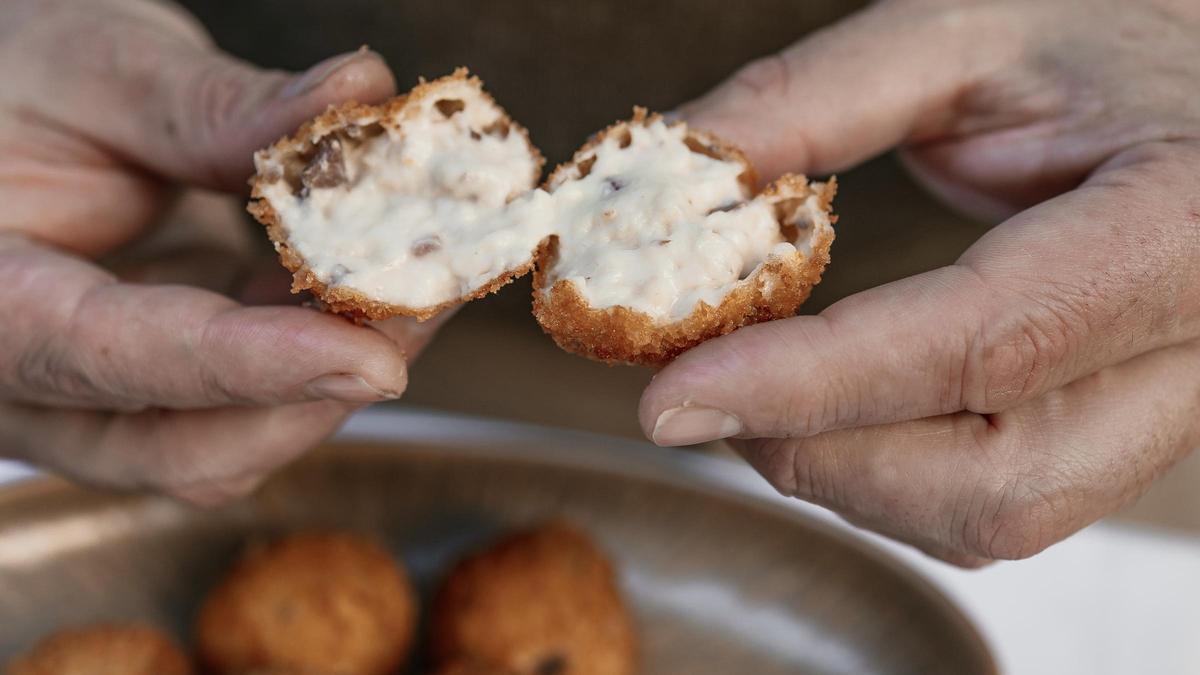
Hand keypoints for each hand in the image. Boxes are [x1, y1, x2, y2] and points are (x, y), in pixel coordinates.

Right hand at [0, 0, 434, 503]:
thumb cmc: (10, 82)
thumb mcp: (93, 66)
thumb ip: (215, 104)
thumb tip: (358, 94)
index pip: (112, 356)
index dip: (252, 365)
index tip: (369, 358)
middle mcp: (32, 381)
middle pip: (187, 447)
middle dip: (324, 388)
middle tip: (426, 297)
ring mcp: (100, 397)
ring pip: (235, 440)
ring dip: (341, 369)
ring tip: (426, 278)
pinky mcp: (165, 383)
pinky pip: (254, 397)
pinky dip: (326, 344)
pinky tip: (384, 278)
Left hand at [640, 0, 1199, 565]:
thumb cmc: (1112, 30)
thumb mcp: (967, 31)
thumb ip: (811, 98)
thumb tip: (673, 175)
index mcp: (1182, 227)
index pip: (988, 340)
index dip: (813, 382)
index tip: (674, 397)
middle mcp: (1196, 352)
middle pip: (996, 482)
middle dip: (816, 450)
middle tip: (701, 387)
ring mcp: (1168, 409)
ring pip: (994, 519)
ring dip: (838, 472)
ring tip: (754, 387)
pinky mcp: (1123, 433)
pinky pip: (996, 508)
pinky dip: (882, 477)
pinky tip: (825, 410)